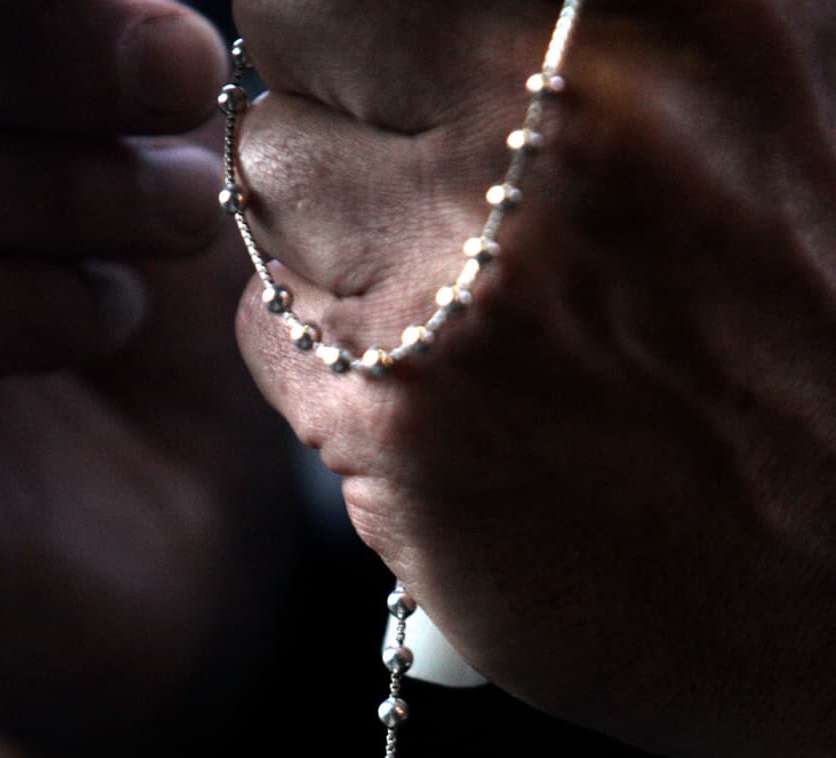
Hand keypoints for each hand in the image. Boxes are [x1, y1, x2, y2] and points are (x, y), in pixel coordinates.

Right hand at [0, 1, 294, 757]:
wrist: (181, 568)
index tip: (165, 34)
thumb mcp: (149, 183)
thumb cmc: (168, 355)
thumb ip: (105, 70)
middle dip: (30, 50)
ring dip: (52, 181)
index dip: (15, 11)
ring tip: (178, 210)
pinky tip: (99, 317)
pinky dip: (10, 300)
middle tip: (180, 80)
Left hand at [234, 0, 835, 757]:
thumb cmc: (807, 338)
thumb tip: (465, 16)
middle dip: (348, 116)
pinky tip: (437, 397)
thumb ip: (610, 27)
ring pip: (267, 195)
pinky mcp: (403, 425)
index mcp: (652, 10)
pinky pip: (268, 334)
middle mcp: (556, 122)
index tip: (397, 72)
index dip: (364, 24)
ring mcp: (467, 278)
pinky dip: (328, 357)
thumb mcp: (769, 97)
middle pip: (295, 49)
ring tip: (457, 311)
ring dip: (334, 239)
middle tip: (443, 202)